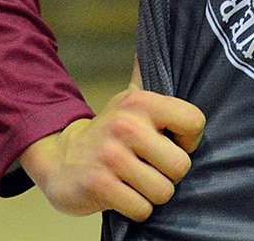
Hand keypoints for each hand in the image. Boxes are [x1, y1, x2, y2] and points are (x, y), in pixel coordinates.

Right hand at [20, 87, 204, 220]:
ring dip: (151, 195)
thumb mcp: (126, 100)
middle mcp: (127, 125)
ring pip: (163, 192)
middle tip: (150, 168)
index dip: (188, 141)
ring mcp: (112, 156)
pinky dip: (136, 209)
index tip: (171, 143)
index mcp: (141, 102)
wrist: (59, 158)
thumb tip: (157, 43)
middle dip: (168, 175)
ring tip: (135, 181)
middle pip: (181, 166)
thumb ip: (146, 76)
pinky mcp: (99, 185)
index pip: (195, 122)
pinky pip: (142, 209)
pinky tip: (122, 194)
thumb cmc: (107, 133)